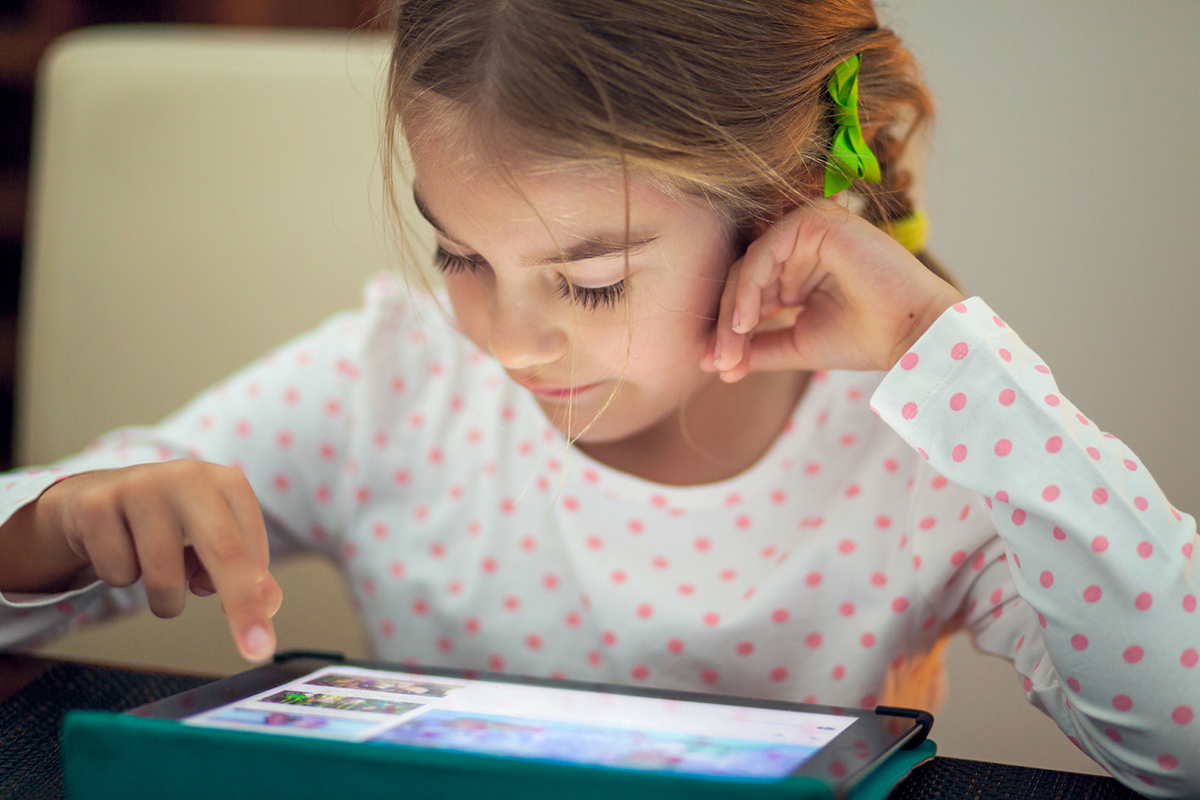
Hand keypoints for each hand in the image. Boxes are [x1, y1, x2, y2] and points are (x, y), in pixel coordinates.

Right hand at [33, 461, 281, 661]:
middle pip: (223, 550)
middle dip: (242, 604)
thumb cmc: (170, 524)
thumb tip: (268, 604)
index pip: (252, 548)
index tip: (262, 638)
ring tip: (158, 572)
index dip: (254, 594)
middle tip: (255, 650)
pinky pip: (117, 573)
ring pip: (163, 576)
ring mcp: (139, 487)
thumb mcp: (214, 539)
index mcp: (227, 483)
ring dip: (164, 598)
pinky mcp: (96, 506)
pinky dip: (120, 577)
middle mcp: (187, 477)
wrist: (99, 498)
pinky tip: (120, 549)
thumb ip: (247, 573)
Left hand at [702, 201, 963, 380]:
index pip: (747, 291)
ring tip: (732, 345)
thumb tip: (713, 365)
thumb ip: (757, 347)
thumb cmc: (865, 339)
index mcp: (797, 268)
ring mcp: (809, 228)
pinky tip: (746, 321)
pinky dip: (750, 286)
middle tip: (719, 360)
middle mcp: (801, 244)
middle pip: (742, 277)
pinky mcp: (816, 220)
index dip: (729, 328)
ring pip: (749, 264)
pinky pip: (766, 251)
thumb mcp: (797, 344)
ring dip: (735, 308)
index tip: (715, 364)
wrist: (913, 335)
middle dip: (727, 322)